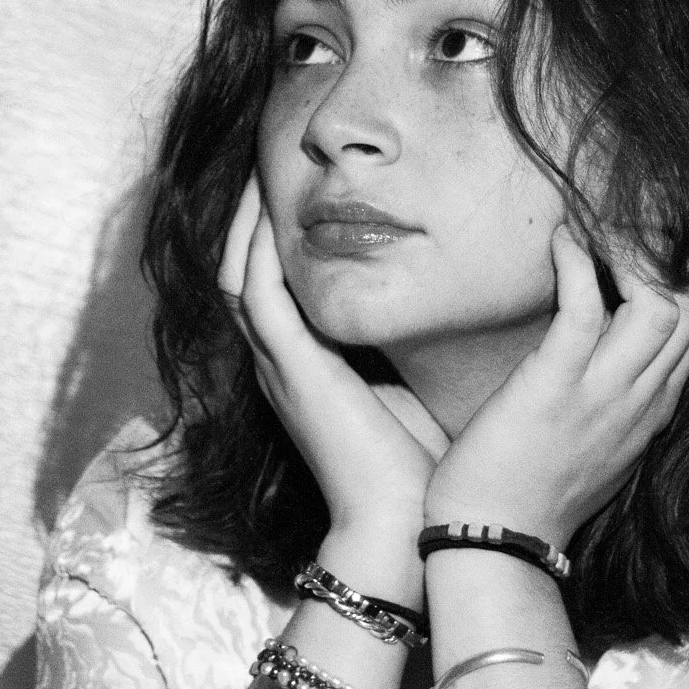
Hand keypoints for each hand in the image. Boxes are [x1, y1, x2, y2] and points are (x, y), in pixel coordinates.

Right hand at [219, 174, 449, 533]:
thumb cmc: (421, 472)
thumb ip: (412, 346)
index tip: (299, 186)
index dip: (276, 236)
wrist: (406, 531)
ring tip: (260, 164)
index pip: (274, 286)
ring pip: (239, 274)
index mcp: (307, 367)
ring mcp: (281, 366)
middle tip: (266, 157)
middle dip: (252, 214)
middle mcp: (282, 362)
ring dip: (247, 219)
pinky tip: (268, 208)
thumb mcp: (414, 389)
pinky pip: (257, 294)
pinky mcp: (292, 370)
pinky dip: (257, 248)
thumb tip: (448, 301)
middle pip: (243, 270)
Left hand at [423, 223, 688, 550]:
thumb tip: (607, 346)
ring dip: (636, 252)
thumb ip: (618, 398)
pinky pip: (586, 307)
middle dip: (673, 252)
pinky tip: (562, 239)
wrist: (495, 539)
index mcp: (655, 408)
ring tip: (601, 223)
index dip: (684, 275)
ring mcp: (605, 393)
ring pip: (662, 304)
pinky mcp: (557, 386)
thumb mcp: (600, 445)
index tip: (650, 239)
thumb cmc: (533, 490)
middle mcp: (644, 398)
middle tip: (629, 216)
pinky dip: (578, 262)